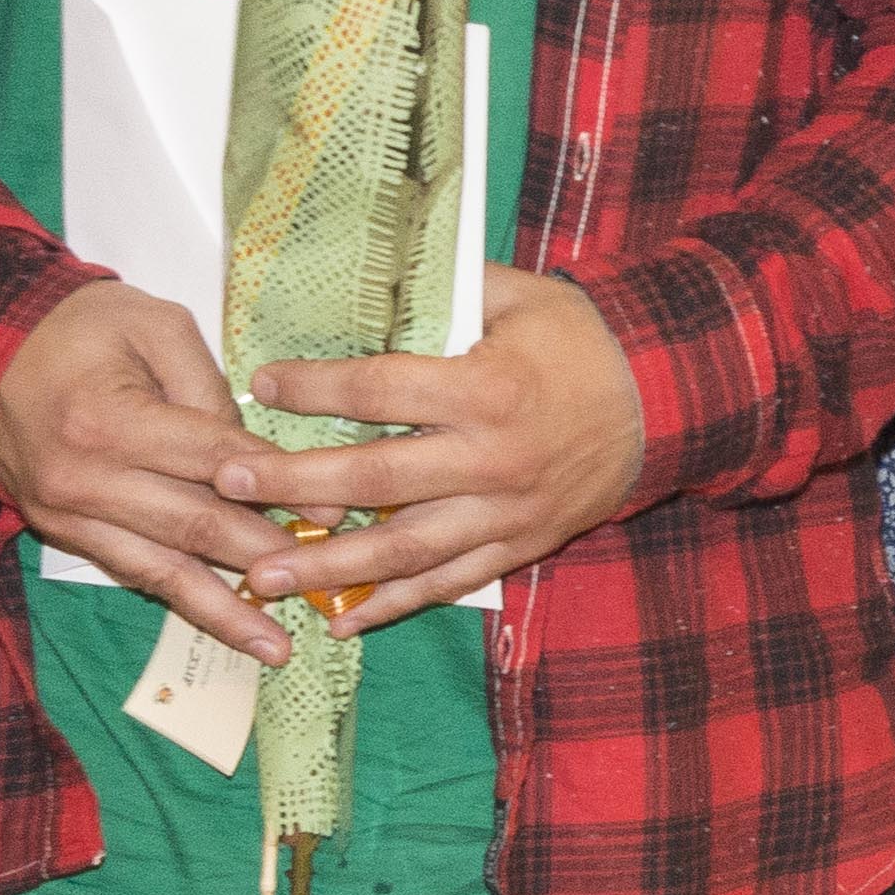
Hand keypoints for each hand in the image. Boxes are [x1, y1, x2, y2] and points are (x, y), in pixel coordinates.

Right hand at [0, 278, 290, 666]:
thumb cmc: (81, 329)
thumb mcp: (153, 324)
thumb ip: (208, 386)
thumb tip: (254, 457)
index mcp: (110, 419)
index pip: (213, 460)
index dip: (277, 485)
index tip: (334, 510)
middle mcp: (85, 478)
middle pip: (193, 525)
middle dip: (265, 554)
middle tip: (325, 577)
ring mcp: (70, 515)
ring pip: (163, 570)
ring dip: (226, 610)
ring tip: (278, 646)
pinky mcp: (65, 535)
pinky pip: (134, 573)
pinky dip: (184, 601)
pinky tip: (229, 626)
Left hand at [221, 270, 652, 616]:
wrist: (666, 404)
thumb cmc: (583, 342)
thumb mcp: (521, 297)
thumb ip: (447, 291)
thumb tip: (370, 277)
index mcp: (486, 389)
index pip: (380, 390)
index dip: (315, 388)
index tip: (261, 383)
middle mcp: (491, 458)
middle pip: (375, 478)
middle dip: (294, 485)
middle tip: (229, 485)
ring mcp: (505, 512)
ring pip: (403, 548)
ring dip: (327, 565)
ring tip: (262, 577)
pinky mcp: (518, 546)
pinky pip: (447, 582)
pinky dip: (393, 603)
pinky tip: (340, 617)